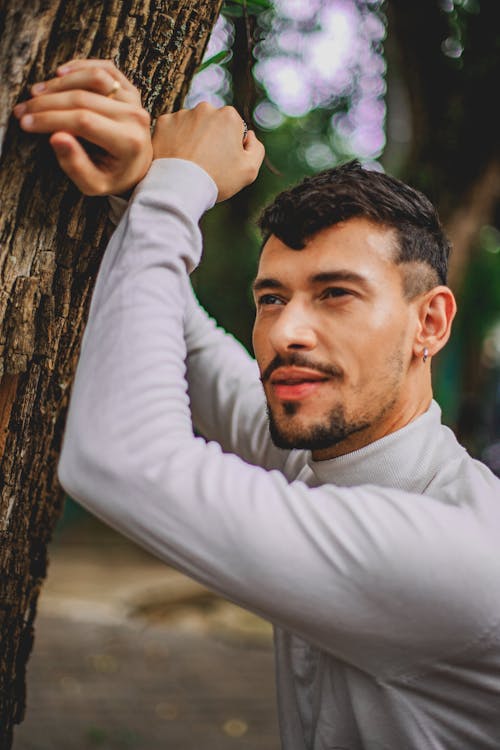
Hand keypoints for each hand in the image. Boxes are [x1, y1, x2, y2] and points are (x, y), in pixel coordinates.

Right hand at [13, 59, 152, 195]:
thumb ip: (75, 165)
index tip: (26, 123)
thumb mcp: (93, 184)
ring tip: (36, 93)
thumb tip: (56, 137)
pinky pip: (106, 68)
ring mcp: (135, 101)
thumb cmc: (112, 177)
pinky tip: (59, 74)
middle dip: (47, 103)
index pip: (83, 121)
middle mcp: (135, 118)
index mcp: (129, 142)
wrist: (137, 169)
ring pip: (94, 78)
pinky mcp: (131, 90)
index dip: (50, 119)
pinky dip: (81, 67)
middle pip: (84, 99)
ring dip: (60, 83)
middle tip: (23, 110)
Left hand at [152, 103, 264, 201]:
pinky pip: (172, 129)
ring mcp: (182, 114)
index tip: (224, 160)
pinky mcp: (163, 123)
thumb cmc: (217, 179)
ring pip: (191, 125)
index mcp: (228, 116)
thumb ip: (256, 148)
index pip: (233, 127)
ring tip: (190, 162)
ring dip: (192, 138)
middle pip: (211, 123)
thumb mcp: (250, 170)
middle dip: (211, 138)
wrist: (180, 188)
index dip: (231, 145)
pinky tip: (177, 157)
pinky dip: (174, 140)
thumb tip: (250, 136)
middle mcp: (205, 108)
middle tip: (206, 162)